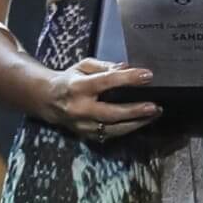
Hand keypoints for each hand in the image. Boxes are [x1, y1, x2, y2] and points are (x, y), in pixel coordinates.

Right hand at [43, 58, 161, 143]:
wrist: (47, 100)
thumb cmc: (70, 79)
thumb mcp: (84, 66)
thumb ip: (105, 66)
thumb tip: (126, 68)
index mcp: (78, 87)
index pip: (106, 82)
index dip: (128, 79)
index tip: (147, 76)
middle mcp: (80, 109)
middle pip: (111, 113)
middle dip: (135, 110)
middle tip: (155, 106)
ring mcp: (82, 125)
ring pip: (112, 129)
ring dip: (136, 123)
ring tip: (154, 115)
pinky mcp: (85, 135)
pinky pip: (109, 135)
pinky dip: (127, 130)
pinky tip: (141, 123)